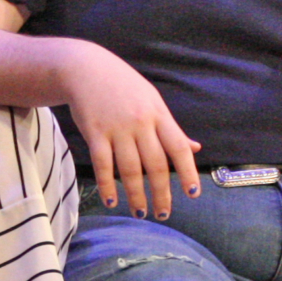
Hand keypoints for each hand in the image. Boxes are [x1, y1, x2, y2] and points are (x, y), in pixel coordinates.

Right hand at [60, 45, 201, 218]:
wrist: (86, 68)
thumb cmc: (124, 87)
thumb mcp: (153, 101)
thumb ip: (172, 128)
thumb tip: (195, 148)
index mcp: (159, 114)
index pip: (178, 147)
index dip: (187, 171)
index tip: (193, 194)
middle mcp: (140, 122)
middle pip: (155, 164)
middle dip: (161, 193)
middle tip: (163, 213)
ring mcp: (117, 128)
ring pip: (130, 169)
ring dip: (136, 195)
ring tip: (141, 212)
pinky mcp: (94, 132)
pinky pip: (102, 164)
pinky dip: (107, 185)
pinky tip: (112, 201)